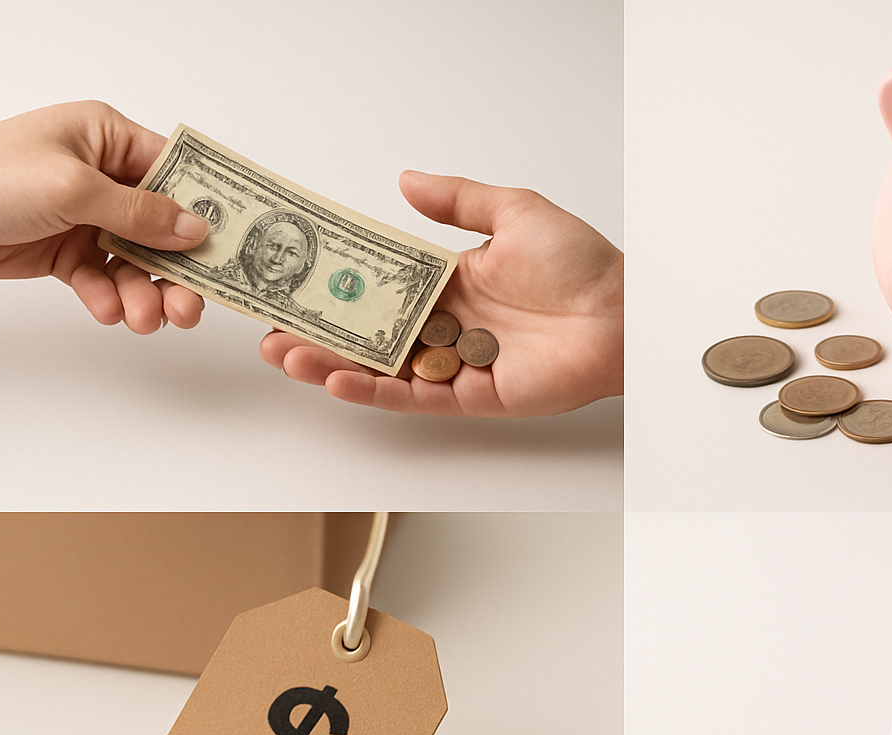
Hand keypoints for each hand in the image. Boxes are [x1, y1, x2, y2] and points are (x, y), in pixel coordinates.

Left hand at [0, 101, 207, 333]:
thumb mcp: (73, 187)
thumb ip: (137, 212)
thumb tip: (193, 228)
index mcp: (109, 141)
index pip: (176, 173)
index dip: (206, 208)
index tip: (234, 245)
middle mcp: (105, 178)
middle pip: (164, 229)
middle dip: (179, 270)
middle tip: (190, 304)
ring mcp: (88, 219)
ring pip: (138, 263)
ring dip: (146, 293)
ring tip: (146, 318)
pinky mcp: (69, 253)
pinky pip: (106, 281)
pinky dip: (110, 299)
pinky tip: (107, 310)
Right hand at [260, 171, 623, 415]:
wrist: (622, 314)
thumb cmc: (581, 263)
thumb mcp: (514, 212)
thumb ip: (457, 201)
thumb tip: (404, 180)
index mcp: (453, 281)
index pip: (380, 285)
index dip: (336, 285)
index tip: (292, 280)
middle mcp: (449, 324)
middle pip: (369, 333)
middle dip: (318, 332)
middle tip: (269, 330)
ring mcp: (456, 363)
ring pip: (381, 368)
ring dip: (332, 363)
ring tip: (286, 356)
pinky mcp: (472, 395)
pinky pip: (415, 397)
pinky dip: (375, 391)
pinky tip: (338, 379)